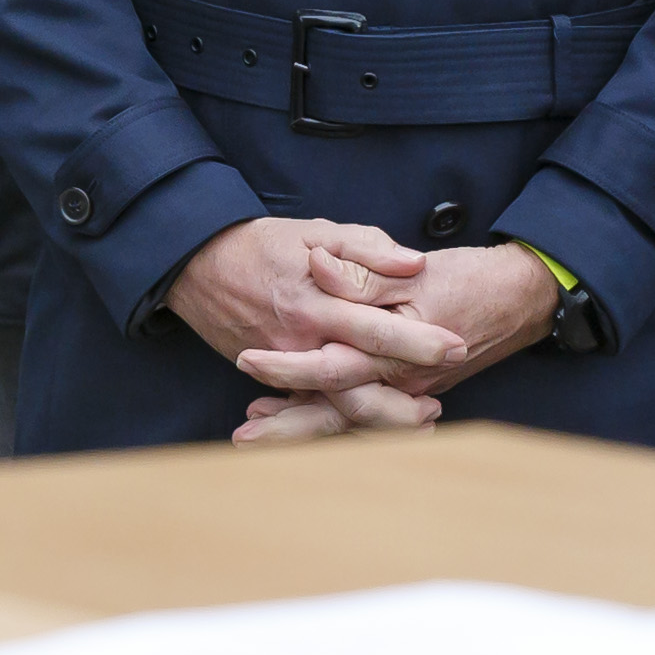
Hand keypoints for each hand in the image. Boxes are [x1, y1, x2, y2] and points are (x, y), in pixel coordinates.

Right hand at [170, 215, 455, 395]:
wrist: (197, 266)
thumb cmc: (263, 244)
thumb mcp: (317, 231)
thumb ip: (368, 249)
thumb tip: (415, 264)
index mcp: (316, 303)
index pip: (377, 330)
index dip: (420, 342)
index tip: (457, 347)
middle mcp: (299, 343)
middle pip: (359, 385)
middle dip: (402, 402)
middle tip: (439, 406)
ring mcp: (282, 366)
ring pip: (335, 404)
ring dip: (378, 418)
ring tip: (420, 421)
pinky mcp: (271, 376)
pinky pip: (310, 403)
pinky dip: (342, 418)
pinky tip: (379, 423)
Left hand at [239, 245, 565, 432]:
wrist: (522, 298)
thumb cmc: (471, 280)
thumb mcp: (416, 269)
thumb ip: (363, 272)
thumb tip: (316, 267)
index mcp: (398, 353)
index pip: (333, 370)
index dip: (288, 368)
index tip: (247, 361)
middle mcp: (402, 383)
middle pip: (335, 416)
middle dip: (287, 427)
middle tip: (242, 434)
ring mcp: (407, 391)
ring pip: (346, 422)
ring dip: (301, 427)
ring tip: (257, 430)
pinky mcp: (409, 389)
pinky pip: (363, 413)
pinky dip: (329, 416)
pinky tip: (296, 411)